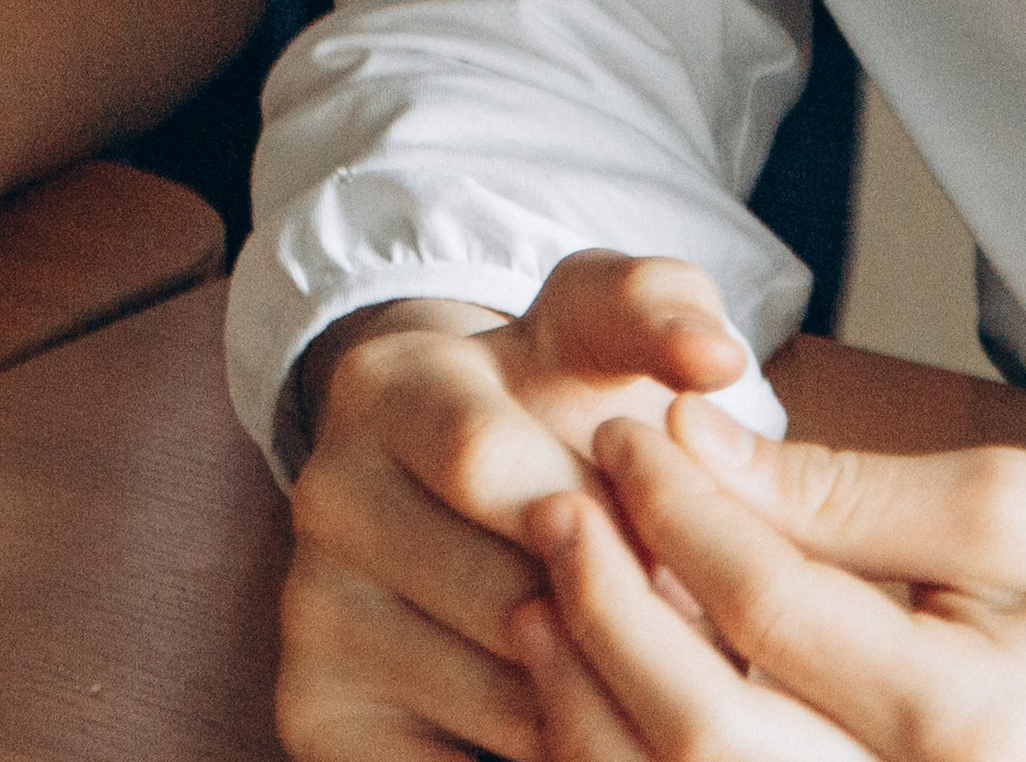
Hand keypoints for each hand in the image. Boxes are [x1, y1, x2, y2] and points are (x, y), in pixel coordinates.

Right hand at [279, 253, 755, 760]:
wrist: (455, 486)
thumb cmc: (554, 408)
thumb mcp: (597, 331)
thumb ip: (660, 309)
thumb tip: (714, 357)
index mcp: (383, 385)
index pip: (488, 464)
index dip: (609, 516)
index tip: (671, 536)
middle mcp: (325, 492)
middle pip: (505, 598)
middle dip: (620, 625)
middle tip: (695, 636)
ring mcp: (312, 608)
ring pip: (499, 701)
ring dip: (600, 705)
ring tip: (655, 680)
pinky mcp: (316, 713)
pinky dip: (540, 761)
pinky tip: (592, 727)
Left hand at [514, 399, 1025, 760]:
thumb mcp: (1016, 507)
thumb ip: (844, 489)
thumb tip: (692, 444)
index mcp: (964, 724)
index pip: (759, 602)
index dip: (669, 506)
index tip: (621, 430)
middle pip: (699, 733)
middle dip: (603, 608)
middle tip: (552, 508)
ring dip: (591, 708)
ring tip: (547, 604)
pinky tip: (596, 702)